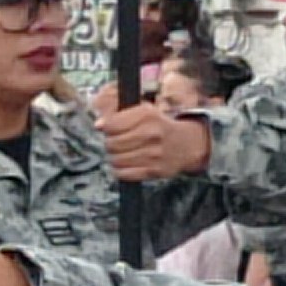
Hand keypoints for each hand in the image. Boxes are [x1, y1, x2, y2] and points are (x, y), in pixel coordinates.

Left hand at [93, 90, 213, 182]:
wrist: (187, 144)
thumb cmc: (159, 126)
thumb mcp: (144, 110)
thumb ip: (119, 113)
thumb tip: (98, 125)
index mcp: (147, 115)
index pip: (112, 125)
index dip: (106, 127)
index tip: (108, 128)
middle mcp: (151, 134)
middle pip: (112, 143)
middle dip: (110, 143)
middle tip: (117, 141)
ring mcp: (153, 154)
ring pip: (116, 160)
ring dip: (115, 157)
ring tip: (122, 152)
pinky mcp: (154, 171)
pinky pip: (124, 174)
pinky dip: (120, 170)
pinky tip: (126, 163)